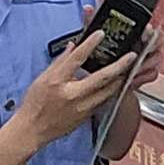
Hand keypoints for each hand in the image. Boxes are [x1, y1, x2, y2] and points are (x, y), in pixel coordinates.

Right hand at [9, 31, 136, 150]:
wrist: (32, 130)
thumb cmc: (35, 104)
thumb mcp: (42, 78)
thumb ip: (60, 61)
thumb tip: (72, 47)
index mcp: (58, 82)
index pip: (77, 58)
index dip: (90, 44)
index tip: (100, 34)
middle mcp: (72, 95)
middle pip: (101, 78)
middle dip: (119, 66)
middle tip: (131, 56)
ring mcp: (81, 108)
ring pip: (107, 92)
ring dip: (118, 80)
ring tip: (127, 70)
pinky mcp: (86, 117)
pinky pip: (103, 102)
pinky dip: (110, 92)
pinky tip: (114, 86)